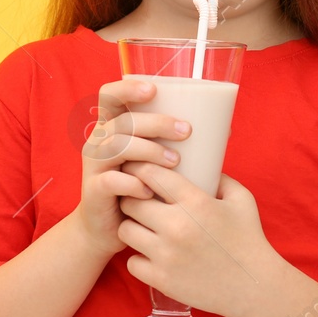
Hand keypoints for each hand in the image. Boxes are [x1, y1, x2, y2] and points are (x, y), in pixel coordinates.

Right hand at [72, 79, 193, 258]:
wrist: (108, 227)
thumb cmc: (139, 187)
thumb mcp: (153, 159)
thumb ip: (175, 143)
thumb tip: (224, 130)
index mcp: (112, 127)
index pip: (110, 95)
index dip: (128, 88)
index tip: (154, 90)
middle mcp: (99, 141)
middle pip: (123, 121)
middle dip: (156, 123)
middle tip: (186, 131)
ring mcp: (94, 165)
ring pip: (117, 146)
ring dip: (149, 151)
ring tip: (175, 162)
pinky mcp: (93, 190)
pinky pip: (112, 181)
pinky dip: (133, 184)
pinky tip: (149, 191)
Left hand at [116, 165, 280, 316]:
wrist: (256, 287)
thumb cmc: (249, 240)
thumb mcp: (241, 199)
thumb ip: (218, 177)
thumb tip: (198, 162)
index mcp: (195, 202)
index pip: (150, 174)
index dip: (139, 169)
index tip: (138, 171)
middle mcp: (177, 226)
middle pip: (130, 201)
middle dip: (133, 199)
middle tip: (140, 202)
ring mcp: (166, 255)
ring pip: (125, 230)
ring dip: (133, 228)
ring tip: (144, 229)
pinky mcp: (162, 280)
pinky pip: (131, 262)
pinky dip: (139, 259)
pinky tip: (152, 256)